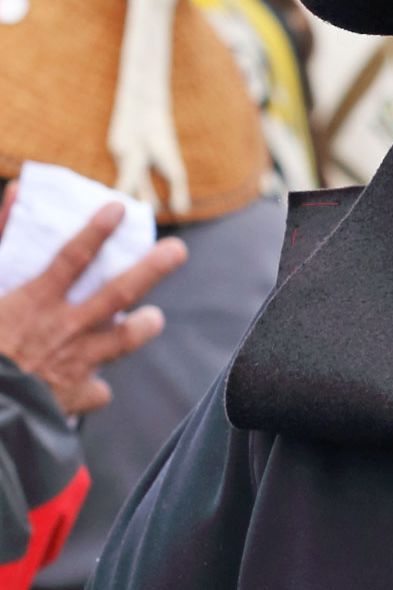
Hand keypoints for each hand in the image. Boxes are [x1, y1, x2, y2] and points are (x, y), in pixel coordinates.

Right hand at [0, 190, 187, 415]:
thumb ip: (0, 235)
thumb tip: (16, 192)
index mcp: (35, 302)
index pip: (73, 256)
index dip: (97, 230)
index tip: (119, 208)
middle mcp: (63, 329)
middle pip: (118, 293)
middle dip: (152, 269)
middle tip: (178, 250)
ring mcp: (74, 363)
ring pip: (123, 341)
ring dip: (143, 327)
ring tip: (154, 318)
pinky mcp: (73, 397)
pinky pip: (96, 391)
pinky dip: (95, 387)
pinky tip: (93, 384)